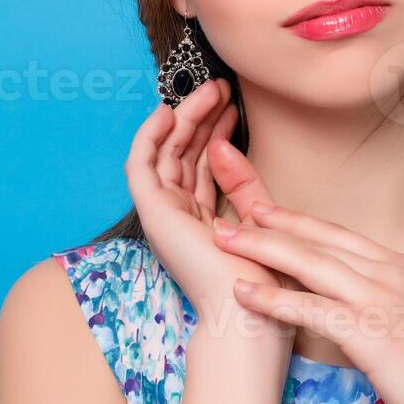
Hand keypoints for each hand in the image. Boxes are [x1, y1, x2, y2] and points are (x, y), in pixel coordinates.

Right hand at [124, 80, 293, 330]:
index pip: (204, 166)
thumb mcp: (259, 219)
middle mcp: (180, 215)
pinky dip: (150, 137)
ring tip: (207, 91)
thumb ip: (243, 184)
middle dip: (202, 118)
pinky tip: (169, 113)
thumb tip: (222, 145)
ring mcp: (164, 215)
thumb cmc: (261, 278)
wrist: (249, 315)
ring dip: (184, 118)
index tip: (235, 107)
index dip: (216, 132)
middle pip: (185, 154)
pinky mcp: (153, 214)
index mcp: (203, 221)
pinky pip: (141, 166)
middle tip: (221, 88)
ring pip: (166, 153)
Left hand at [213, 201, 403, 403]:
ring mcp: (383, 299)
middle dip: (269, 223)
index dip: (297, 220)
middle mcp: (392, 273)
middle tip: (228, 213)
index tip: (262, 210)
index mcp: (403, 267)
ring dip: (261, 248)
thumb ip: (384, 302)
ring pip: (310, 263)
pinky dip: (274, 297)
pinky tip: (243, 292)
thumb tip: (348, 303)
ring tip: (222, 240)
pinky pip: (312, 308)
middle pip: (318, 239)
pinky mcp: (373, 333)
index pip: (338, 234)